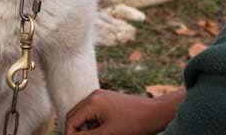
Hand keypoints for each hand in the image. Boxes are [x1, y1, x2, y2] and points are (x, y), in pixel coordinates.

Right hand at [66, 89, 182, 134]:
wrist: (154, 113)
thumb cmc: (133, 124)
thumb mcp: (107, 134)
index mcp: (92, 102)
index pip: (71, 121)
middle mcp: (94, 95)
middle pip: (74, 116)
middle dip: (76, 131)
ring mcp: (101, 96)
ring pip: (83, 114)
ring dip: (85, 128)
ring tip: (98, 134)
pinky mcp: (107, 99)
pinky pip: (92, 112)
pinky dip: (93, 124)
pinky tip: (102, 131)